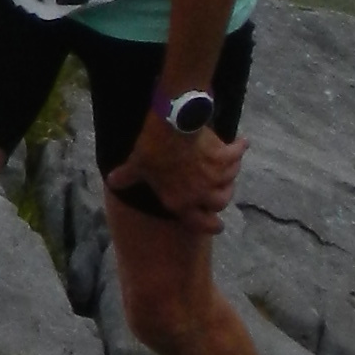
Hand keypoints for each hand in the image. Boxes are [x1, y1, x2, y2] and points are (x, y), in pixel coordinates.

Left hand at [116, 114, 242, 228]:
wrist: (172, 128)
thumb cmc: (152, 150)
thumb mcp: (136, 165)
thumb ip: (127, 177)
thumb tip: (112, 181)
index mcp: (180, 202)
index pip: (200, 222)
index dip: (211, 226)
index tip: (219, 227)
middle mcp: (201, 193)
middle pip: (220, 202)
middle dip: (221, 199)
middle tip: (222, 192)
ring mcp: (214, 175)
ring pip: (230, 181)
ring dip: (230, 175)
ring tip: (229, 168)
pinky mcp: (223, 156)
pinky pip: (236, 155)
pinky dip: (240, 149)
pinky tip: (242, 143)